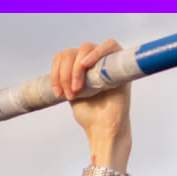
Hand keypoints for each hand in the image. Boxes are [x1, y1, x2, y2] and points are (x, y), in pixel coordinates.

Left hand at [50, 40, 131, 158]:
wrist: (105, 128)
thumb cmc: (89, 115)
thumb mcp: (70, 94)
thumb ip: (64, 79)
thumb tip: (57, 68)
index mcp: (79, 68)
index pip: (63, 56)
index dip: (56, 71)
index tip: (57, 93)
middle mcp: (92, 61)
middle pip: (71, 52)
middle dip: (66, 74)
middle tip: (70, 94)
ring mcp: (106, 59)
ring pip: (85, 47)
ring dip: (77, 68)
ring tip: (77, 89)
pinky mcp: (119, 62)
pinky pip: (109, 45)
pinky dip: (95, 52)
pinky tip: (86, 65)